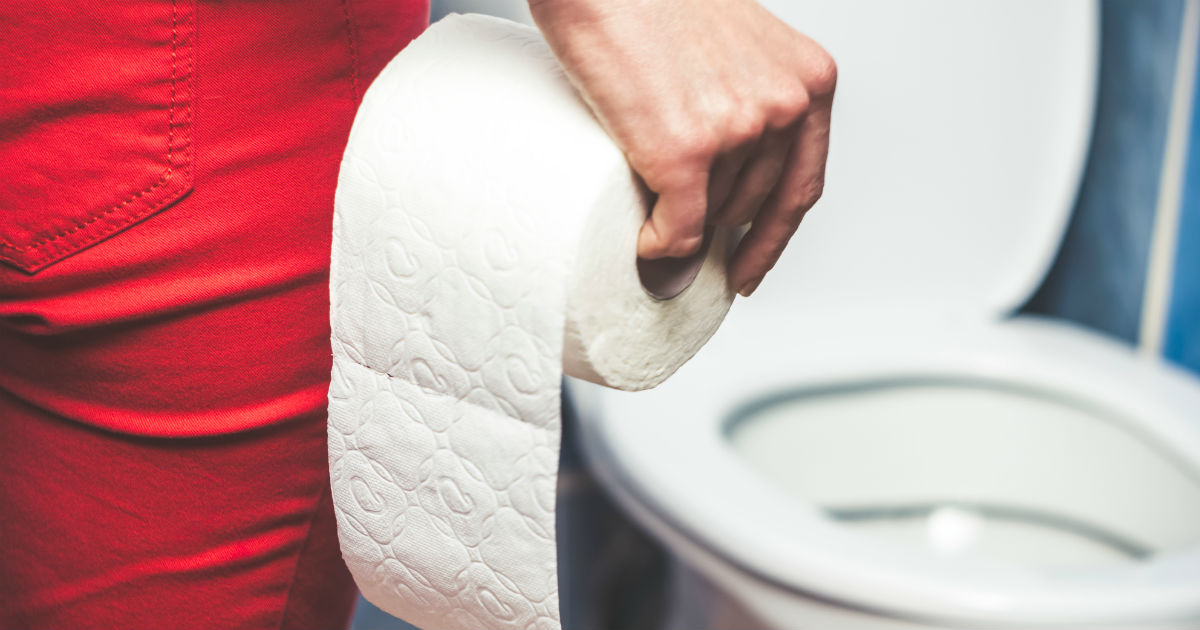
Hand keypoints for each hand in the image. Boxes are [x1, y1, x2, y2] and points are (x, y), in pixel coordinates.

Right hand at [529, 0, 835, 295]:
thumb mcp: (735, 45)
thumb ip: (748, 100)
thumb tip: (727, 175)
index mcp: (808, 80)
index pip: (802, 183)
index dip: (774, 236)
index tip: (752, 262)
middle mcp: (784, 106)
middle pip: (751, 203)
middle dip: (713, 220)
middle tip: (681, 224)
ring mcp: (737, 131)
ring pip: (710, 216)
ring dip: (679, 221)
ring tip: (648, 194)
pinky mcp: (685, 151)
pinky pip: (678, 229)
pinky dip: (659, 246)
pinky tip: (646, 243)